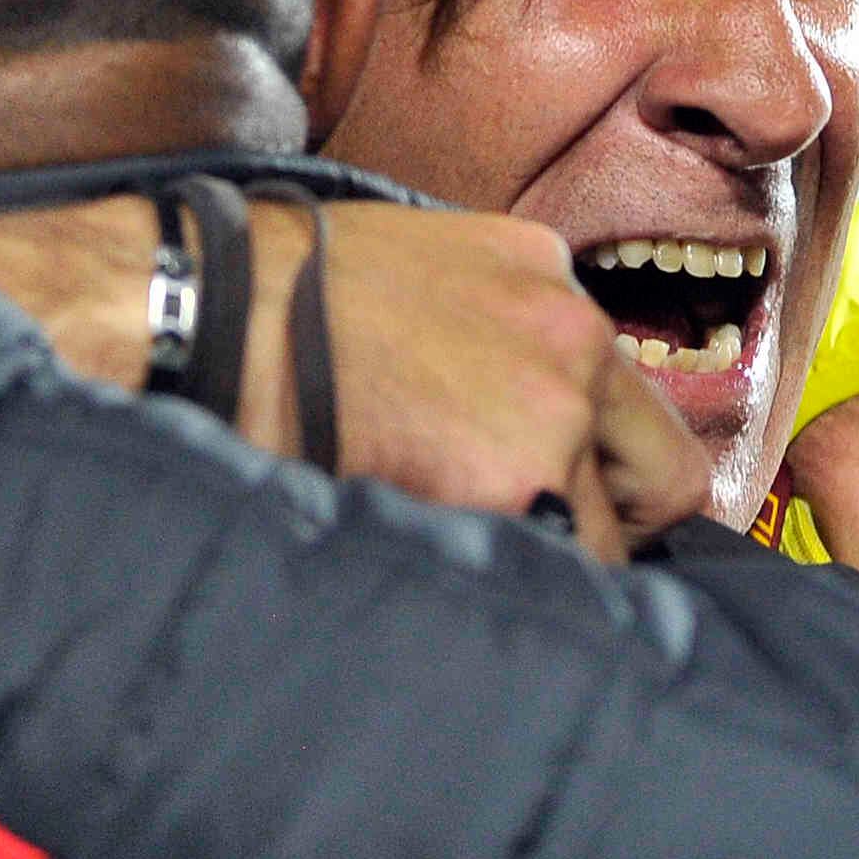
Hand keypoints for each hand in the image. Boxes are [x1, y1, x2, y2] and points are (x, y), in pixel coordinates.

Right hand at [0, 199, 710, 555]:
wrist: (196, 307)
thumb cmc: (264, 297)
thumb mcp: (408, 272)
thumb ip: (483, 335)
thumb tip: (500, 421)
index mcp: (546, 279)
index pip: (635, 404)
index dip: (612, 473)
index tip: (581, 507)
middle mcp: (571, 335)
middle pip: (661, 476)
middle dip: (614, 526)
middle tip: (539, 553)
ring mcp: (551, 406)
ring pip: (602, 540)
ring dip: (542, 561)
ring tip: (452, 560)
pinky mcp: (513, 476)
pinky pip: (544, 569)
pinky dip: (498, 586)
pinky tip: (435, 569)